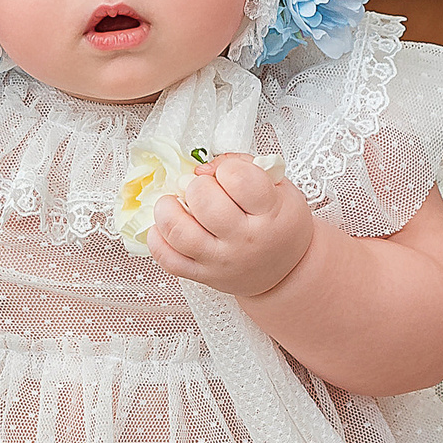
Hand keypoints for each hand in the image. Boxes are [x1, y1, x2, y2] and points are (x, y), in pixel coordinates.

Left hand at [148, 153, 316, 298]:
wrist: (285, 271)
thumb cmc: (280, 223)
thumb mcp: (277, 188)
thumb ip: (243, 165)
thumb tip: (201, 168)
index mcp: (269, 212)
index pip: (238, 178)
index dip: (227, 169)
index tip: (228, 175)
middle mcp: (244, 239)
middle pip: (204, 201)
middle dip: (197, 185)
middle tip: (201, 188)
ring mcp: (220, 260)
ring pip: (178, 231)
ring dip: (168, 208)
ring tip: (175, 203)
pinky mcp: (201, 276)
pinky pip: (167, 259)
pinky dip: (157, 238)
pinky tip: (167, 225)